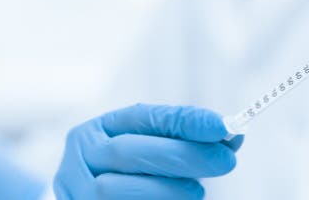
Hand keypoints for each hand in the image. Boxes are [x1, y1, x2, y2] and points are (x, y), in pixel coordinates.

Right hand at [54, 104, 242, 199]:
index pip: (144, 117)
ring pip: (113, 189)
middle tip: (225, 160)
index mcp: (99, 129)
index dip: (183, 121)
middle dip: (180, 156)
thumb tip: (233, 137)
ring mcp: (75, 188)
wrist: (91, 198)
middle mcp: (81, 156)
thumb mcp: (151, 148)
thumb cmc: (129, 175)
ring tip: (198, 192)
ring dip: (164, 190)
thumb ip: (184, 141)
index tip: (222, 126)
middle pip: (127, 152)